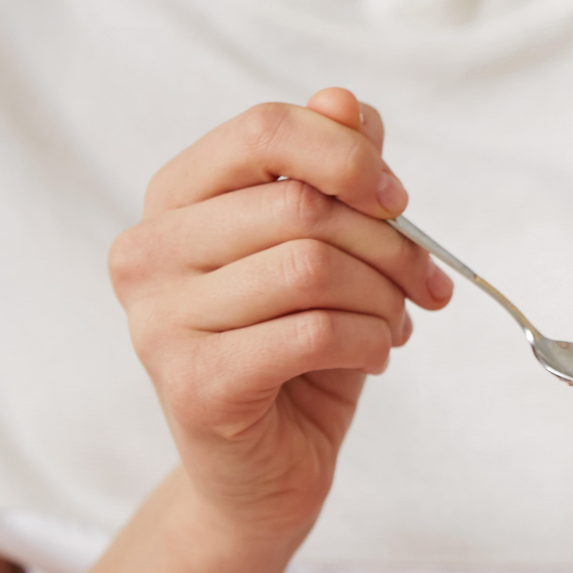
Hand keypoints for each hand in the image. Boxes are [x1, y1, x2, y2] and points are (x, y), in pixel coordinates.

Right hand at [109, 88, 451, 542]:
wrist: (266, 470)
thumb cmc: (298, 349)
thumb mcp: (328, 249)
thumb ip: (334, 173)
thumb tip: (344, 101)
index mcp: (176, 199)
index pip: (263, 130)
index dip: (350, 155)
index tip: (400, 201)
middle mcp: (147, 251)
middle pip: (301, 203)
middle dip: (389, 244)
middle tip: (425, 285)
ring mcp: (158, 320)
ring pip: (312, 267)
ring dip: (383, 299)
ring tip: (393, 325)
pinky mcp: (193, 384)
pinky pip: (313, 333)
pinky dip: (370, 342)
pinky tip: (375, 357)